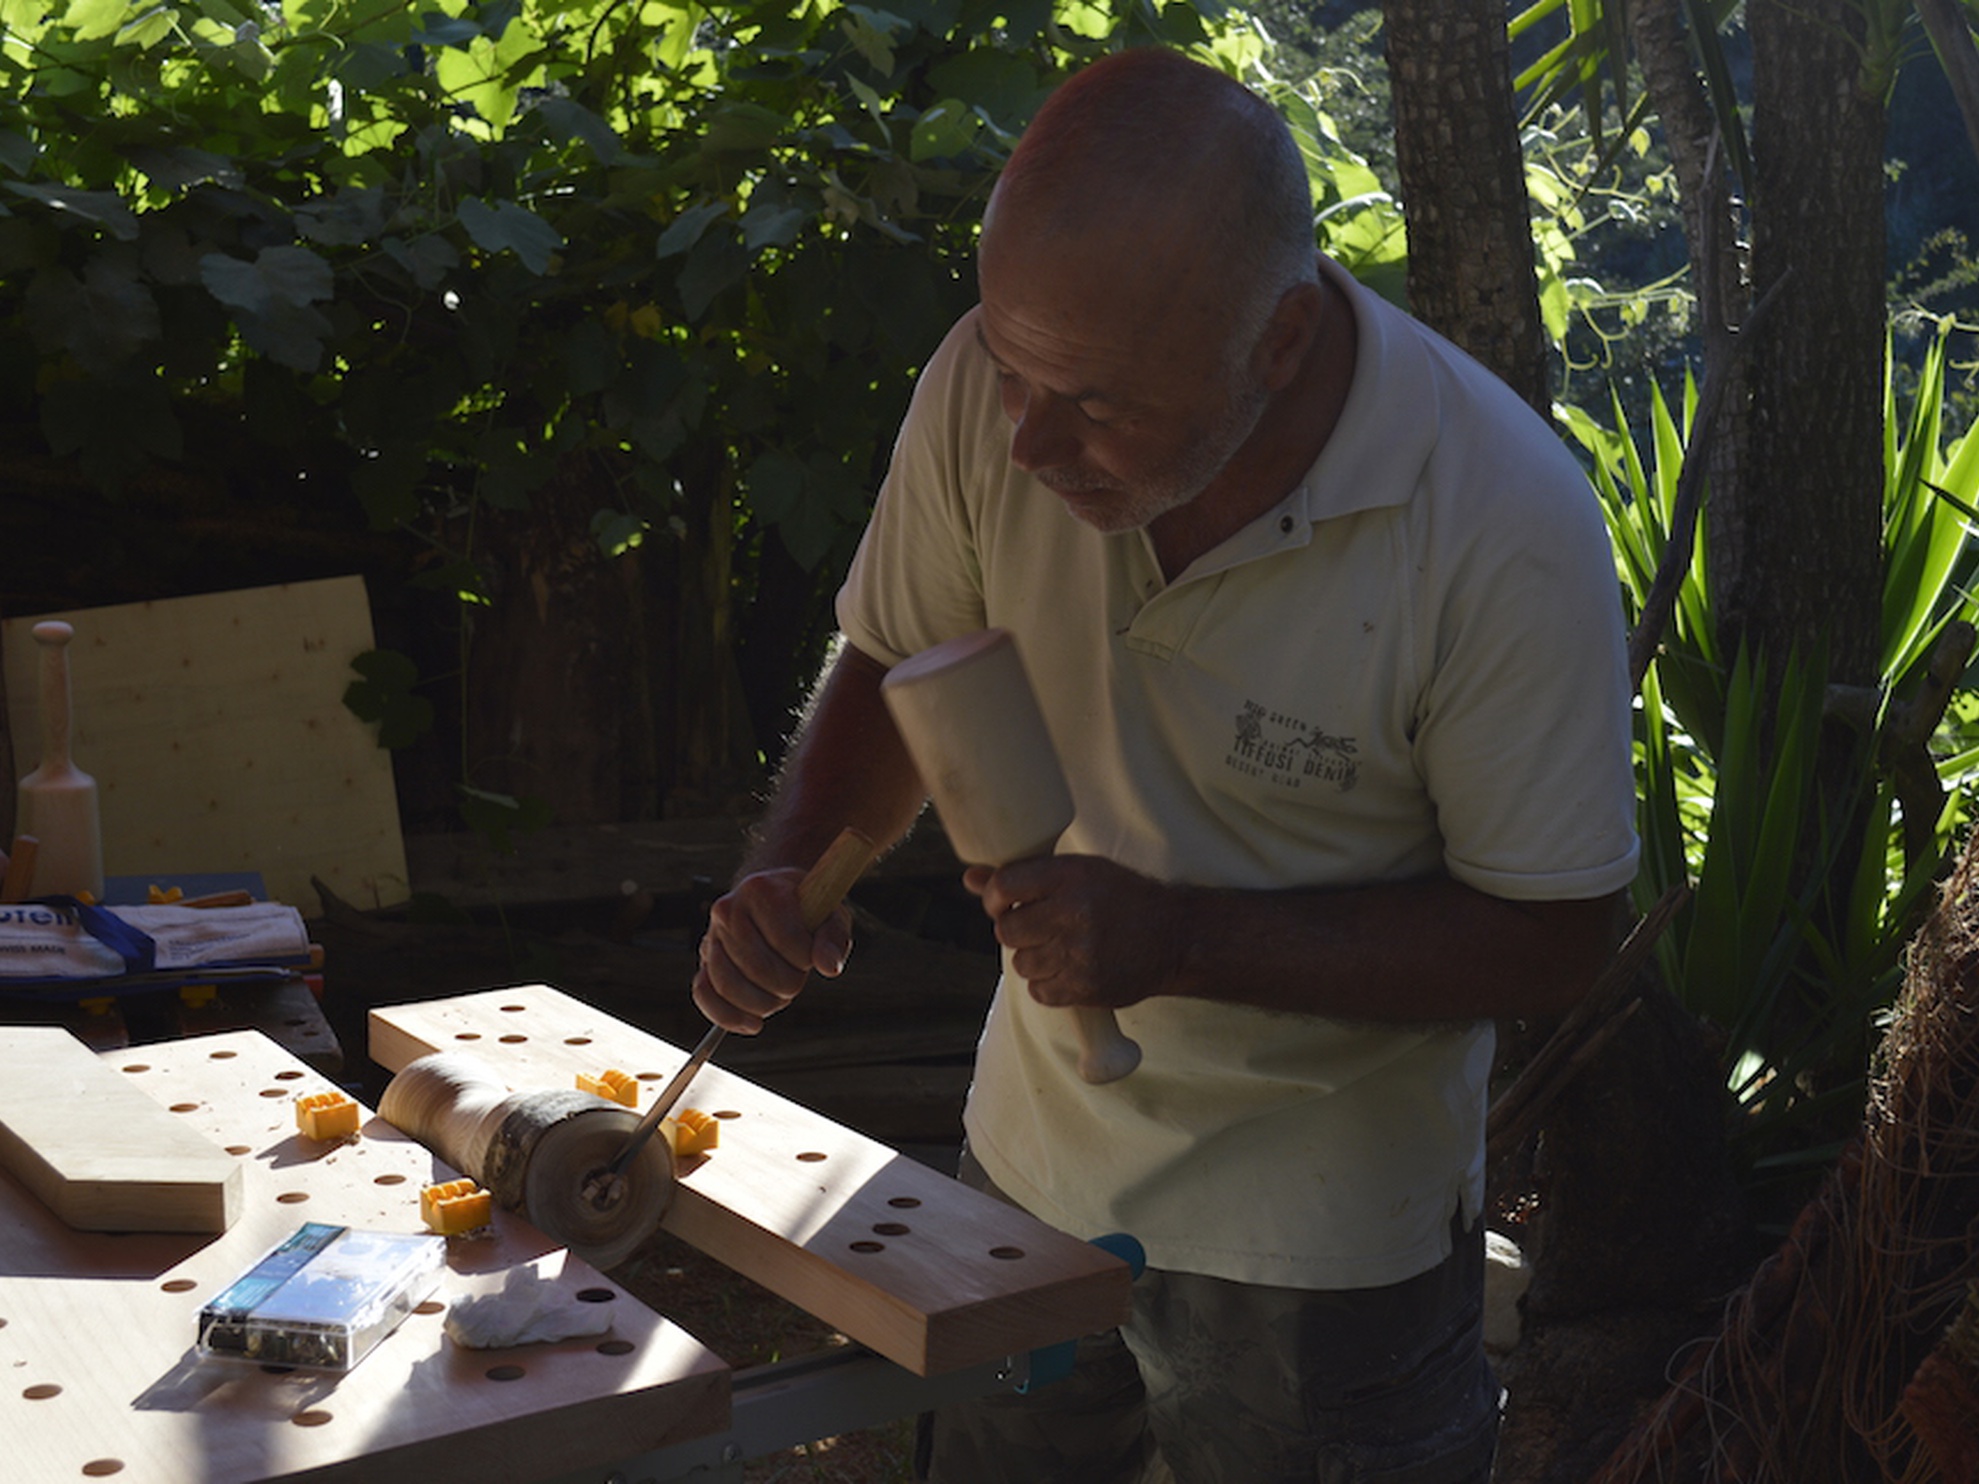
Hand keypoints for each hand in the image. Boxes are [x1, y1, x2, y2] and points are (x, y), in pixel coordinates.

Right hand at [691, 868, 853, 1033]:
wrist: (776, 897)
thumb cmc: (806, 910)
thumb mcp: (830, 916)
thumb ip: (833, 940)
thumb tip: (829, 967)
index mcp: (761, 889)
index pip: (785, 938)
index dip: (805, 958)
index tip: (810, 956)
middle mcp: (728, 909)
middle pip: (757, 966)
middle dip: (786, 984)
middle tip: (798, 980)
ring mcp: (712, 935)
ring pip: (728, 984)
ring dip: (762, 1003)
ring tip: (780, 997)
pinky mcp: (705, 959)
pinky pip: (704, 993)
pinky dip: (726, 1016)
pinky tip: (752, 1024)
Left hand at [964, 854, 1180, 1009]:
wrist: (1176, 937)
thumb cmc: (1123, 898)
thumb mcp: (1081, 871)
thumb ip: (1025, 876)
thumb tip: (970, 878)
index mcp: (1071, 876)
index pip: (1004, 886)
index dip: (994, 898)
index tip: (1001, 903)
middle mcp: (1074, 912)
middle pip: (1007, 930)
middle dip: (1015, 931)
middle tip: (1036, 928)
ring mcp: (1080, 953)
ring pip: (1021, 963)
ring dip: (1032, 958)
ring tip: (1058, 948)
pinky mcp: (1086, 987)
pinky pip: (1039, 992)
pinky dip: (1047, 984)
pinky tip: (1067, 969)